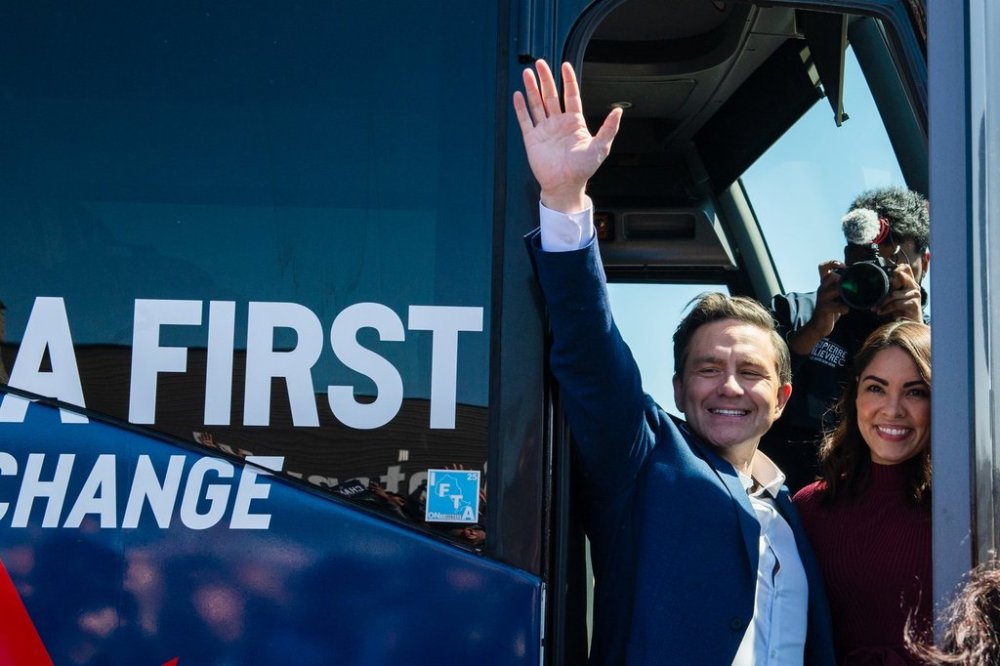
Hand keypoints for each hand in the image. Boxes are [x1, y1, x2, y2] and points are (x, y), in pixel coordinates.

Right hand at [512, 60, 621, 212]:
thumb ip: (609, 128)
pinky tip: (518, 95)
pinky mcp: (532, 139)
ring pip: (537, 104)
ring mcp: (544, 130)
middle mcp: (558, 123)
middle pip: (551, 95)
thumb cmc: (583, 169)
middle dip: (546, 79)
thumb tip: (618, 111)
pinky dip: (521, 108)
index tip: (565, 65)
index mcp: (574, 122)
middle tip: (540, 63)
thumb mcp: (600, 147)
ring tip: (527, 73)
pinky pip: (525, 120)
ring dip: (532, 88)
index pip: (571, 96)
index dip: (568, 81)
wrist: (565, 186)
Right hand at [787, 260, 848, 354]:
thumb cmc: (831, 309)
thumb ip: (843, 288)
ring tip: (852, 298)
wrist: (819, 326)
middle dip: (844, 280)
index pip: (823, 267)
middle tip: (853, 286)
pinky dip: (845, 308)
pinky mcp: (824, 309)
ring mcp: (822, 298)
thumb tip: (861, 280)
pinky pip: (838, 306)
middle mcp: (821, 289)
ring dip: (847, 293)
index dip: (833, 263)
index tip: (844, 267)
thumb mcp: (836, 296)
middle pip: (831, 276)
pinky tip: (847, 311)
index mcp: (824, 284)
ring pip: (836, 290)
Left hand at [874, 262, 922, 320]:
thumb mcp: (892, 297)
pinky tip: (880, 312)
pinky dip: (886, 308)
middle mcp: (914, 286)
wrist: (907, 323)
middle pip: (900, 276)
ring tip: (875, 308)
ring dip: (882, 302)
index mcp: (909, 282)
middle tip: (877, 294)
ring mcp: (915, 294)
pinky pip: (896, 303)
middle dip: (887, 285)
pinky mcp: (914, 303)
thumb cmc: (899, 309)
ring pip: (894, 294)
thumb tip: (878, 281)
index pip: (906, 268)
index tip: (887, 275)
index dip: (897, 268)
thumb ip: (890, 287)